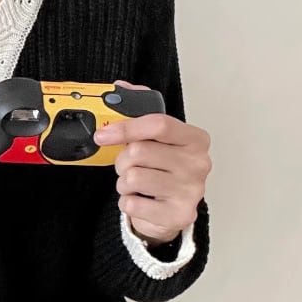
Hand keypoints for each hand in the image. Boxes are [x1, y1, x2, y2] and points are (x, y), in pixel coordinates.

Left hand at [92, 80, 211, 245]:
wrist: (172, 210)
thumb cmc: (164, 170)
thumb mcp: (158, 140)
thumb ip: (141, 111)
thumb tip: (121, 87)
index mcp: (195, 139)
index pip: (159, 124)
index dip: (126, 127)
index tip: (103, 134)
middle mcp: (198, 163)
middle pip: (139, 152)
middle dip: (123, 160)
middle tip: (129, 166)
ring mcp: (190, 190)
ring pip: (132, 178)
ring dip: (124, 183)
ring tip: (136, 184)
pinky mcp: (177, 214)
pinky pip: (131, 203)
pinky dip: (127, 202)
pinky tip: (140, 200)